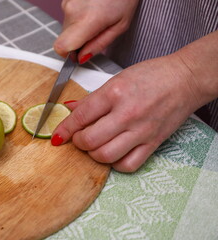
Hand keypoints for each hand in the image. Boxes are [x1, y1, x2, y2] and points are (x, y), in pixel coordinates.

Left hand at [52, 54, 202, 171]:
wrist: (184, 79)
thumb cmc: (152, 76)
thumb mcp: (116, 79)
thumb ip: (91, 98)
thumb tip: (70, 108)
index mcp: (114, 93)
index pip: (80, 117)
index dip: (64, 129)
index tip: (57, 136)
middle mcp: (127, 114)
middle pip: (89, 140)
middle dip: (77, 141)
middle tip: (78, 137)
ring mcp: (141, 131)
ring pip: (105, 156)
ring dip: (93, 154)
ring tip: (95, 144)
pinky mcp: (153, 143)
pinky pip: (128, 165)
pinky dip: (114, 163)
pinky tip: (113, 153)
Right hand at [54, 0, 138, 62]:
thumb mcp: (119, 26)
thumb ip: (98, 45)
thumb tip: (82, 57)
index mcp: (87, 20)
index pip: (62, 47)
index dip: (68, 54)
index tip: (78, 54)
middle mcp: (72, 10)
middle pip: (65, 38)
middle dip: (77, 40)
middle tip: (95, 31)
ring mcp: (67, 2)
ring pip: (66, 27)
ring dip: (78, 27)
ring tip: (96, 16)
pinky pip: (68, 15)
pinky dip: (78, 16)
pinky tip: (92, 8)